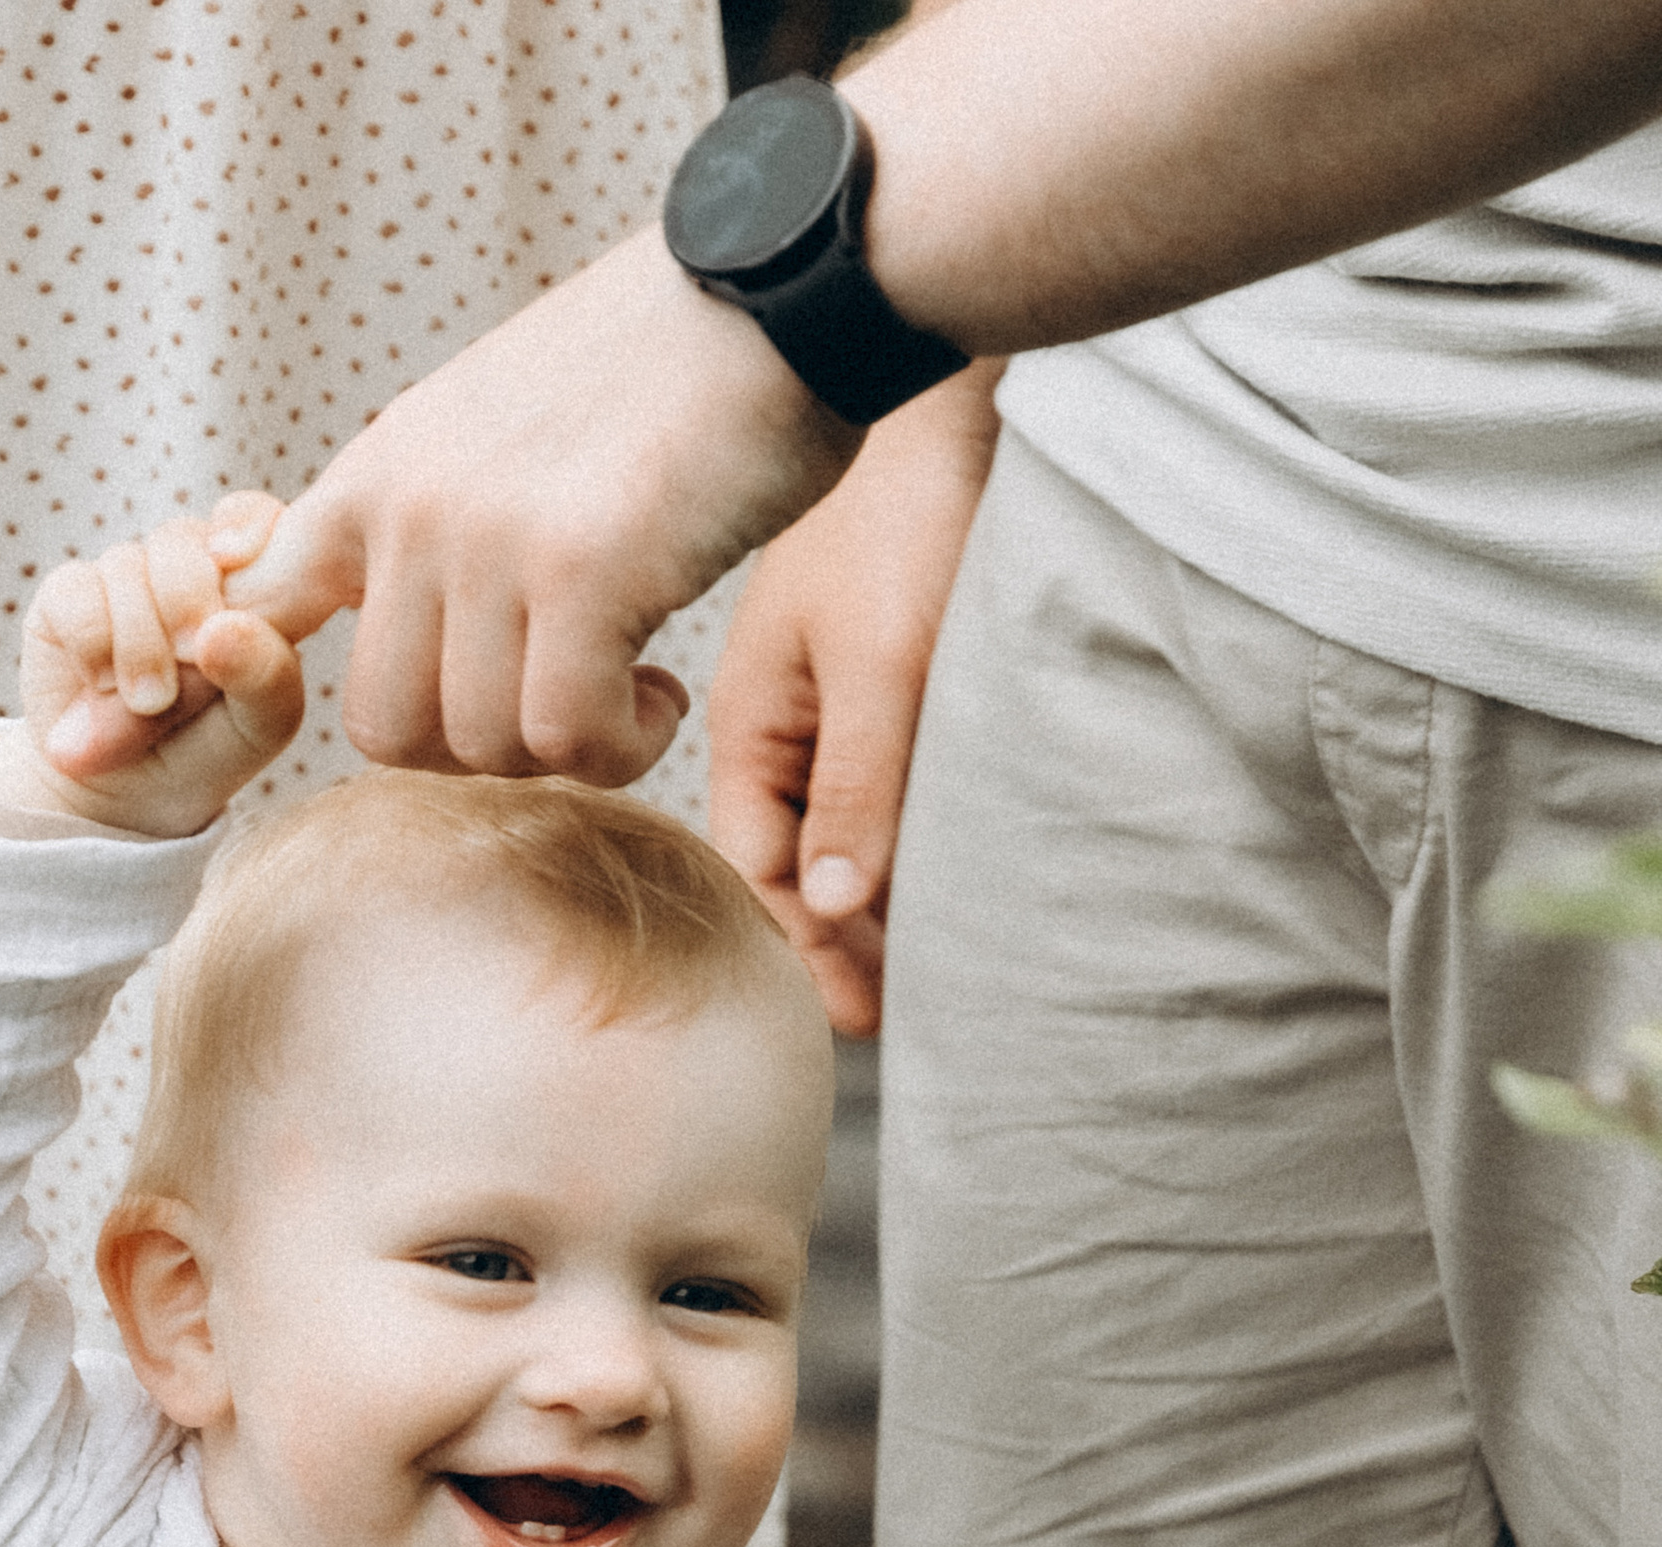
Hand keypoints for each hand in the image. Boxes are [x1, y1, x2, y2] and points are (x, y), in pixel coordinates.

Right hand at [0, 498, 306, 841]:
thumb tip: (222, 629)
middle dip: (185, 604)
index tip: (234, 566)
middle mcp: (183, 567)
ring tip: (146, 705)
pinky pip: (75, 592)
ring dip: (139, 644)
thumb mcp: (260, 728)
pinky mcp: (66, 597)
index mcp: (244, 580)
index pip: (251, 518)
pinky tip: (102, 687)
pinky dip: (93, 644)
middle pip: (181, 540)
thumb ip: (267, 677)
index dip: (244, 529)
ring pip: (127, 566)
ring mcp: (123, 577)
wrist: (128, 797)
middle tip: (188, 663)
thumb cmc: (209, 751)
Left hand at [228, 227, 854, 786]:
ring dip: (566, 749)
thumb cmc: (653, 375)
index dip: (290, 679)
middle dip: (479, 749)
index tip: (395, 689)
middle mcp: (414, 507)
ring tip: (626, 686)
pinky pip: (566, 737)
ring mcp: (489, 538)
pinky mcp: (580, 571)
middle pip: (387, 728)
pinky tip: (659, 692)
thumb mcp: (492, 425)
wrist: (775, 286)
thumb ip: (422, 514)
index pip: (262, 603)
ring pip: (480, 746)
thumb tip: (357, 613)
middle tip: (556, 706)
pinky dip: (622, 747)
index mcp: (380, 473)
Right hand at [706, 365, 998, 1035]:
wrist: (945, 378)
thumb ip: (859, 789)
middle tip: (904, 1008)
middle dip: (842, 937)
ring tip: (935, 956)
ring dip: (880, 889)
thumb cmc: (909, 510)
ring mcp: (827, 695)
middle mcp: (779, 719)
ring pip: (842, 825)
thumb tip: (830, 911)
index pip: (761, 870)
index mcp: (749, 721)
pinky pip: (881, 779)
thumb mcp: (885, 662)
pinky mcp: (881, 670)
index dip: (806, 946)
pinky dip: (906, 831)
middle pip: (798, 861)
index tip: (864, 1014)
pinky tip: (950, 863)